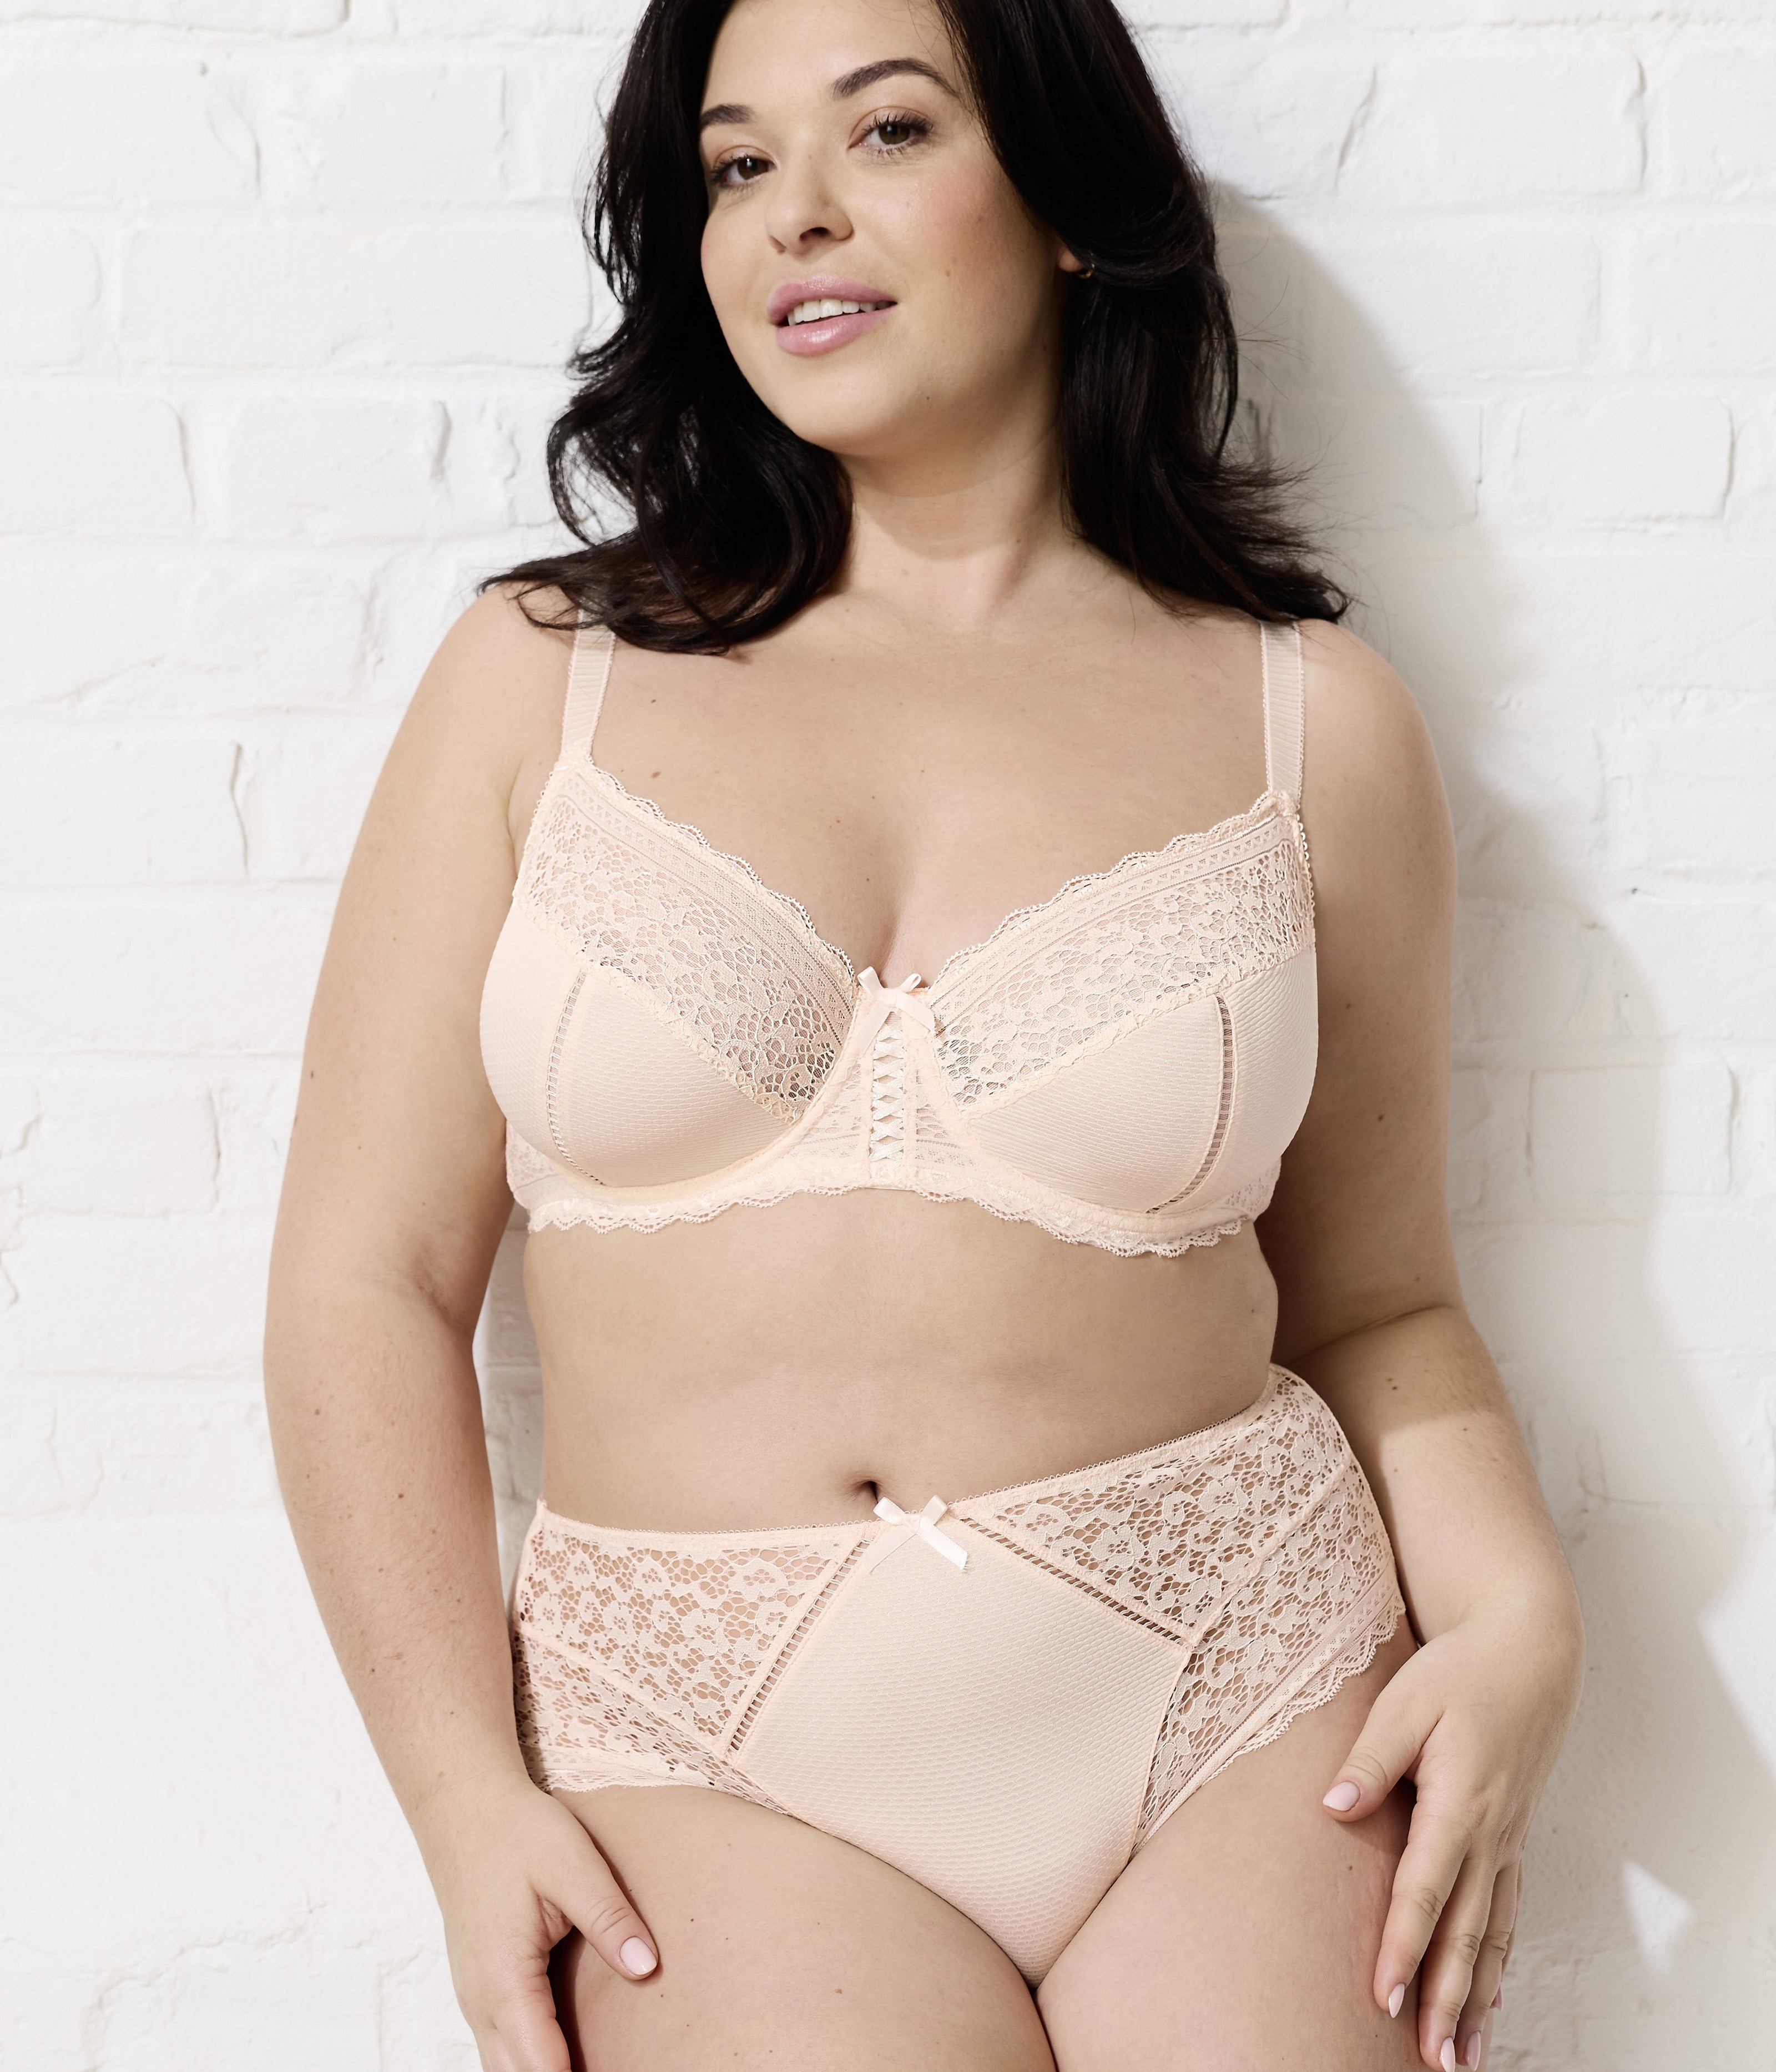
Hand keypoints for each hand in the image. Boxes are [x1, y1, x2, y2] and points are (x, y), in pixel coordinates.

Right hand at [416, 1770, 658, 2071]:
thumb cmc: (518, 1832)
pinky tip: (568, 2054)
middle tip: (616, 2068)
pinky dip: (531, 2060)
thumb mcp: (573, 1865)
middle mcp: (481, 2004)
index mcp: (504, 1981)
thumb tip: (647, 1967)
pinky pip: (501, 2047)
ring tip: (598, 2063)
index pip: (541, 2068)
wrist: (466, 1809)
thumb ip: (610, 1918)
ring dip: (544, 2071)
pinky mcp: (480, 1990)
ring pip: (505, 2069)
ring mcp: (475, 2000)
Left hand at [1319, 1591, 1582, 2070]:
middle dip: (1447, 2000)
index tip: (1385, 1997)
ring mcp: (1509, 1839)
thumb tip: (1334, 1805)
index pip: (1425, 1889)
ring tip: (1464, 2056)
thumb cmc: (1460, 1670)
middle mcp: (1491, 1833)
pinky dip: (1498, 1960)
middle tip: (1433, 2061)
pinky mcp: (1514, 1834)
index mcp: (1459, 1802)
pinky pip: (1508, 1911)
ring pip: (1492, 1933)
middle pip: (1465, 1931)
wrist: (1528, 1650)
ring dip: (1477, 1997)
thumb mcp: (1405, 1700)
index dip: (1403, 1946)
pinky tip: (1489, 1996)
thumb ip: (1370, 1756)